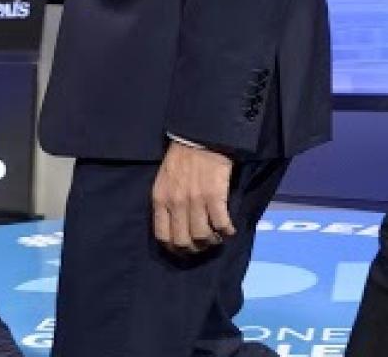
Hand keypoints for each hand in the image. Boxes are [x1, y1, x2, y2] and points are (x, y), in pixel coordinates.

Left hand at [152, 140, 235, 254]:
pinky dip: (227, 231)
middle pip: (183, 241)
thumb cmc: (180, 160)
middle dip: (195, 248)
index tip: (184, 250)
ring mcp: (194, 201)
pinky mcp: (214, 197)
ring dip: (212, 241)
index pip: (162, 235)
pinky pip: (222, 224)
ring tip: (217, 236)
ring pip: (203, 236)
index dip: (174, 248)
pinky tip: (230, 229)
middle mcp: (175, 204)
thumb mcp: (163, 182)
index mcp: (159, 200)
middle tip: (203, 245)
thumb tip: (173, 226)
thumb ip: (166, 203)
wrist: (198, 140)